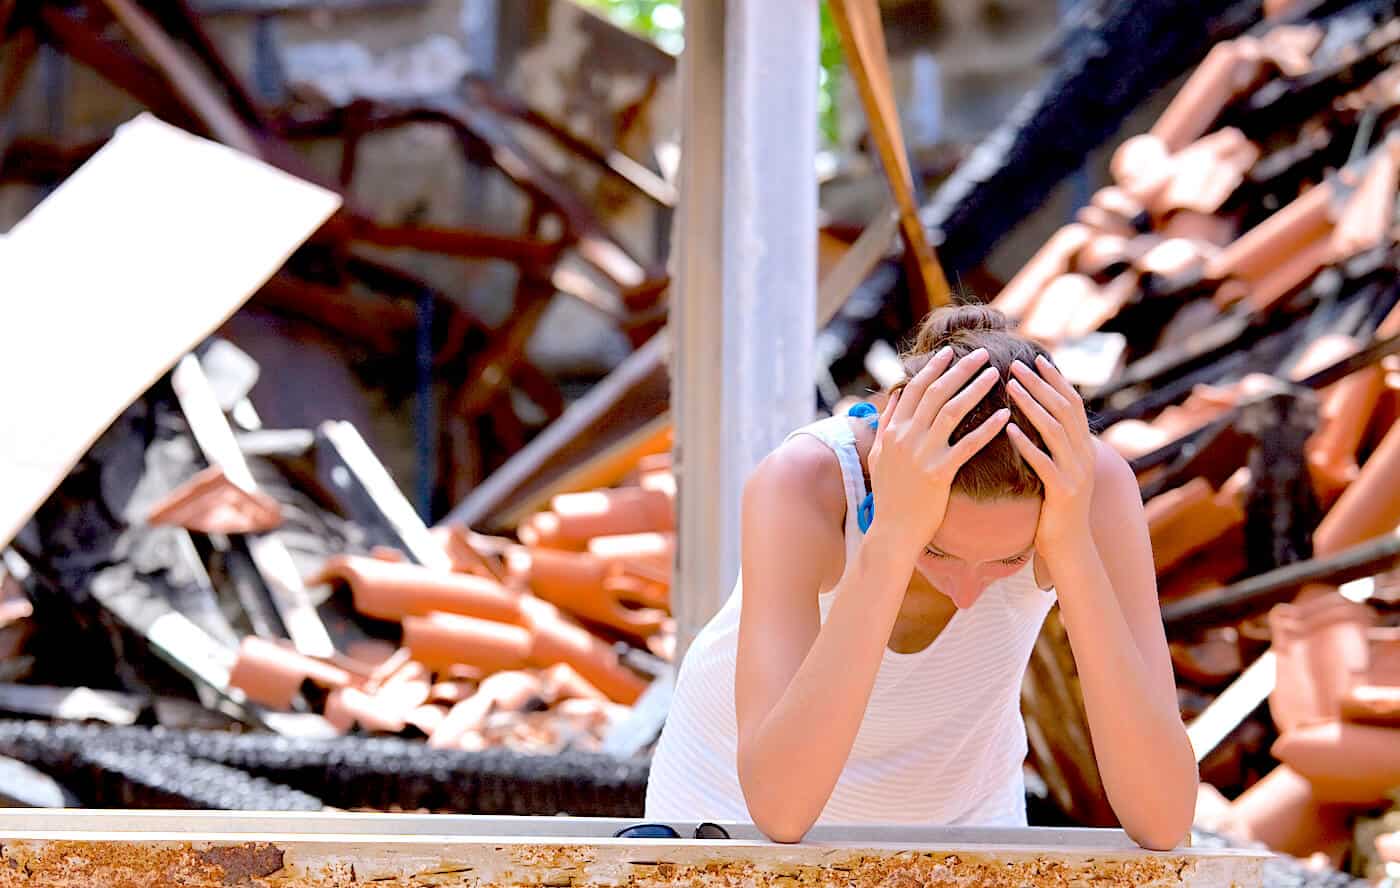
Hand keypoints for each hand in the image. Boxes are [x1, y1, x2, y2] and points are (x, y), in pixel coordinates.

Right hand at [867, 347, 1010, 551]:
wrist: (892, 531)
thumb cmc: (889, 495)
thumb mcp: (880, 455)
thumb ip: (887, 424)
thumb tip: (896, 395)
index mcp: (893, 431)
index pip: (915, 389)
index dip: (934, 368)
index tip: (951, 352)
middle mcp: (906, 437)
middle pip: (937, 392)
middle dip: (961, 370)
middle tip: (983, 354)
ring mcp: (922, 454)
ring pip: (953, 411)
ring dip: (975, 389)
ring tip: (995, 374)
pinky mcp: (939, 473)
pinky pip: (968, 445)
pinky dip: (987, 428)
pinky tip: (1004, 415)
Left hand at [1006, 354, 1095, 561]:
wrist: (1069, 547)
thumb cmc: (1056, 508)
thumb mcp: (1059, 470)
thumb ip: (1055, 446)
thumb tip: (1039, 417)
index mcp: (1083, 448)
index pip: (1072, 403)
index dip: (1056, 380)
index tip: (1036, 358)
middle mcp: (1084, 456)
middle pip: (1064, 409)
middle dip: (1041, 384)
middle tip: (1016, 364)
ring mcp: (1076, 474)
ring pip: (1055, 430)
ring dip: (1032, 405)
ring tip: (1010, 386)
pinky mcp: (1063, 492)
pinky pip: (1044, 463)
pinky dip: (1027, 444)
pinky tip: (1008, 429)